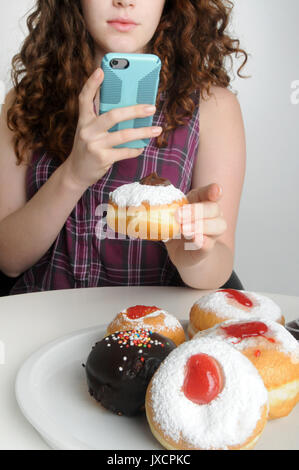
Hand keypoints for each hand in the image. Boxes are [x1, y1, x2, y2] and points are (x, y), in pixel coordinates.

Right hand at [63, 68, 162, 189]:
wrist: (76, 172)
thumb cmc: (88, 147)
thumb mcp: (89, 130)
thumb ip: (101, 118)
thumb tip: (128, 107)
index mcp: (83, 120)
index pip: (84, 98)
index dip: (92, 84)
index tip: (101, 70)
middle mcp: (87, 130)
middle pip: (113, 115)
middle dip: (135, 110)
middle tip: (151, 107)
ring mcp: (94, 145)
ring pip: (124, 135)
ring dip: (143, 132)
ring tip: (157, 129)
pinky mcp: (102, 158)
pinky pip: (124, 152)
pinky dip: (135, 149)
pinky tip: (142, 146)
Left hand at [165, 183, 226, 264]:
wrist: (182, 251)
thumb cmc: (176, 227)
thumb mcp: (170, 215)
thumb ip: (165, 210)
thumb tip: (149, 207)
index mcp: (201, 201)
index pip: (211, 193)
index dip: (214, 191)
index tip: (215, 191)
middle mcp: (213, 215)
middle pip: (214, 209)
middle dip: (197, 211)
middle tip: (178, 215)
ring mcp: (212, 233)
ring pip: (218, 226)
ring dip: (200, 226)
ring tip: (184, 229)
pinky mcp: (207, 248)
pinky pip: (210, 244)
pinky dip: (203, 241)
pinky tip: (196, 240)